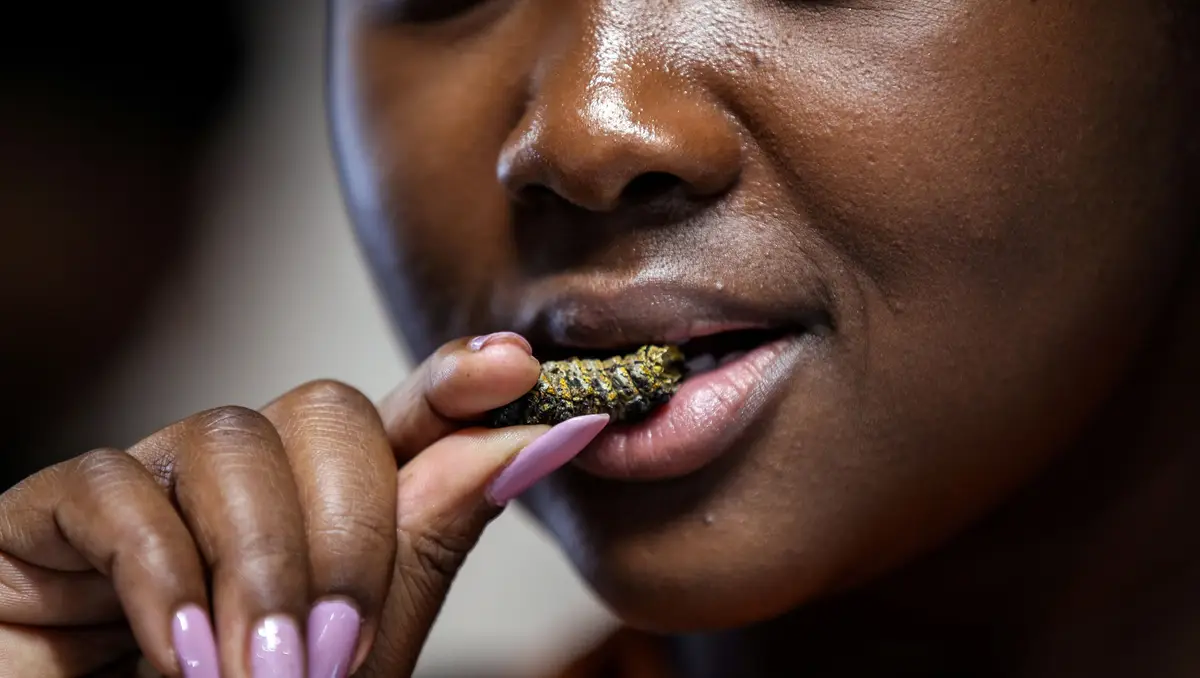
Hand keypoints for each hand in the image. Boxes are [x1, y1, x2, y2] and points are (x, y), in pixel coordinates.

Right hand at [0, 332, 608, 677]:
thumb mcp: (353, 657)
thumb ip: (424, 551)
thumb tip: (524, 443)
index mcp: (321, 515)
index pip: (401, 421)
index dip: (457, 385)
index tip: (515, 370)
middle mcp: (243, 485)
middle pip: (326, 412)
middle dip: (354, 528)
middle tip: (337, 654)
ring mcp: (149, 489)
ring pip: (232, 438)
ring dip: (264, 567)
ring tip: (262, 676)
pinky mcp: (46, 513)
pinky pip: (117, 487)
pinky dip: (162, 576)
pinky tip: (178, 655)